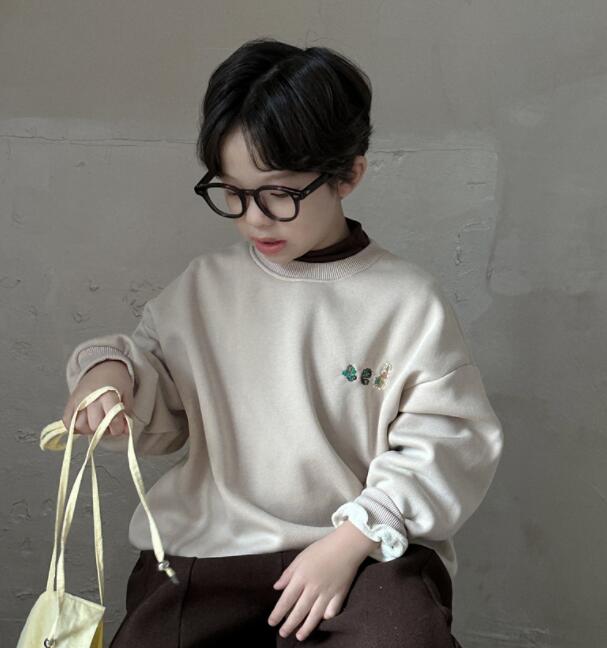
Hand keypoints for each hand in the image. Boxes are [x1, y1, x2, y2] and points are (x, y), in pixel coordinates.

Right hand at [62, 360, 133, 436]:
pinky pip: (67, 422)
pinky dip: (75, 427)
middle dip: (104, 430)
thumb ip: (126, 415)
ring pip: (79, 426)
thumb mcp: (127, 396)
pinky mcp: (69, 402)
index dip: (118, 427)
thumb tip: (126, 432)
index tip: (120, 425)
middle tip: (109, 423)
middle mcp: (90, 398)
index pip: (111, 419)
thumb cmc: (118, 382)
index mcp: (108, 395)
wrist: (103, 366)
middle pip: (94, 425)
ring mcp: (78, 400)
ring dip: (89, 429)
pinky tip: (85, 422)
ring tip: (97, 422)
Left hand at [268, 520, 379, 641]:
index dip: (277, 613)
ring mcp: (328, 593)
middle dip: (289, 625)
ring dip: (306, 628)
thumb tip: (277, 587)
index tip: (271, 623)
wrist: (346, 545)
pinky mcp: (340, 594)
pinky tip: (322, 620)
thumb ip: (288, 573)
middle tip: (283, 633)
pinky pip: (332, 610)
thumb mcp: (300, 557)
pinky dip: (327, 616)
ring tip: (299, 636)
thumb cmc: (321, 548)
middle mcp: (313, 588)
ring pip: (314, 616)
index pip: (286, 600)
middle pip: (299, 611)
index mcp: (301, 577)